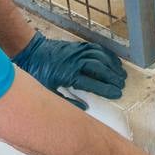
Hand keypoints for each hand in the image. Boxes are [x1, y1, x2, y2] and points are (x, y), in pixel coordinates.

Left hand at [11, 31, 126, 108]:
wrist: (32, 51)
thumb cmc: (39, 73)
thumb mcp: (48, 91)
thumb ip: (66, 101)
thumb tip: (85, 108)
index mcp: (68, 75)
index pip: (93, 83)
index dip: (107, 89)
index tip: (117, 94)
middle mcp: (76, 62)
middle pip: (100, 69)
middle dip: (113, 77)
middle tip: (122, 85)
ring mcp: (78, 52)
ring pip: (100, 57)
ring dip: (113, 66)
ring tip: (122, 75)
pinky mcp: (78, 46)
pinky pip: (96, 49)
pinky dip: (107, 54)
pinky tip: (113, 61)